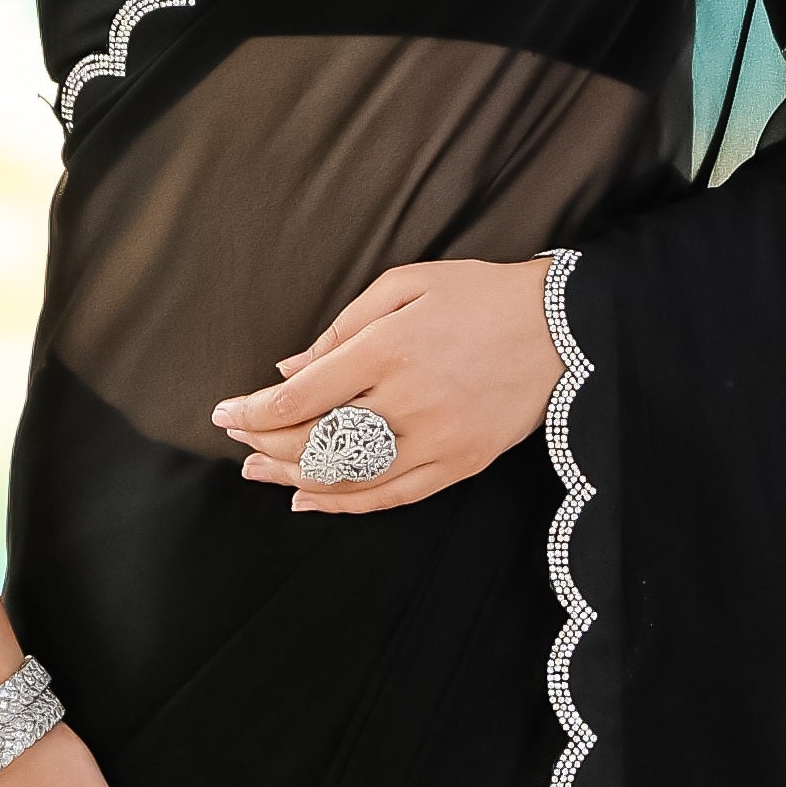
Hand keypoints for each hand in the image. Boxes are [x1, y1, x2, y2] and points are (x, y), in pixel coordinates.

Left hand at [212, 254, 561, 513]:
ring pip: (348, 475)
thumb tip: (289, 368)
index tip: (223, 415)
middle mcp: (407, 400)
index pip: (300, 397)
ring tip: (259, 475)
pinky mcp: (459, 463)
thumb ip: (342, 326)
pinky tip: (309, 500)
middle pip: (315, 441)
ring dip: (293, 479)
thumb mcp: (406, 284)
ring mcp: (436, 439)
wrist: (562, 329)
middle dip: (265, 446)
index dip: (253, 412)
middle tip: (238, 444)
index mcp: (387, 348)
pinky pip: (391, 496)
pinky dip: (344, 502)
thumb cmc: (478, 296)